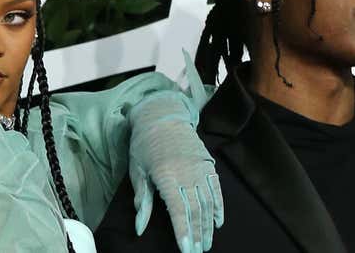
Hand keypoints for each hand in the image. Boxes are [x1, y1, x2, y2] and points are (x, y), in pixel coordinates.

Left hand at [129, 91, 223, 252]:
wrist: (161, 115)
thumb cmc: (143, 144)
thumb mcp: (137, 171)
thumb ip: (141, 201)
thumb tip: (139, 228)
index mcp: (166, 174)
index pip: (177, 209)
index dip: (183, 231)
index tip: (186, 250)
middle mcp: (186, 172)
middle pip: (195, 210)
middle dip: (197, 234)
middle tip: (198, 252)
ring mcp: (199, 168)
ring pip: (208, 202)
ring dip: (208, 226)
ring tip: (206, 243)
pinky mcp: (207, 164)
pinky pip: (216, 189)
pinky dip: (218, 207)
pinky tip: (217, 222)